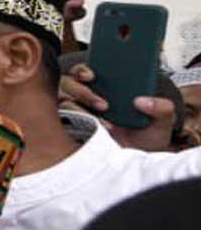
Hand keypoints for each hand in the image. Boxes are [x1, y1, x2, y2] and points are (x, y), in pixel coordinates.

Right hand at [61, 60, 177, 151]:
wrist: (140, 159)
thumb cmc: (147, 137)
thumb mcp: (164, 119)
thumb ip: (162, 107)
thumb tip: (142, 101)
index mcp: (108, 89)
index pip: (85, 72)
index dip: (82, 70)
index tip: (91, 75)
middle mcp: (89, 99)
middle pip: (69, 82)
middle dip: (81, 88)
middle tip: (102, 101)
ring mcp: (80, 114)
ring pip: (64, 100)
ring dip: (80, 104)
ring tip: (103, 117)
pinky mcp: (75, 130)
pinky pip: (65, 120)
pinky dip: (79, 121)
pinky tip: (98, 128)